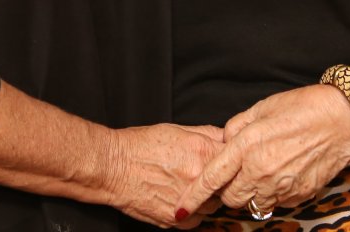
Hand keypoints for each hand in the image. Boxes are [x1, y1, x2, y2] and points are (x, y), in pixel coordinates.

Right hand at [104, 123, 223, 227]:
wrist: (112, 167)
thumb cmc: (140, 145)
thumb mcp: (177, 129)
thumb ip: (207, 133)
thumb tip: (227, 136)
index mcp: (202, 152)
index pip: (237, 158)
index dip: (233, 158)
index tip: (230, 159)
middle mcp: (199, 178)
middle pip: (229, 184)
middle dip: (222, 180)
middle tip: (208, 174)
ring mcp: (189, 201)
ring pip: (215, 205)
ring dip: (209, 197)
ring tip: (190, 185)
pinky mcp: (176, 219)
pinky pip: (198, 220)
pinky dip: (194, 211)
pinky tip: (182, 198)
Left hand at [174, 84, 349, 219]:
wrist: (344, 120)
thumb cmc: (304, 108)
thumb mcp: (262, 108)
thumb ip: (237, 127)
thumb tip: (225, 141)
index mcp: (248, 146)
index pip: (212, 178)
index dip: (194, 196)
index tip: (180, 208)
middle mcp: (261, 170)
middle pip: (231, 198)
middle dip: (228, 190)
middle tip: (237, 173)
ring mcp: (281, 186)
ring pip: (253, 204)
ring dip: (251, 193)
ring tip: (263, 172)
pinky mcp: (299, 195)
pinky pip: (276, 203)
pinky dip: (273, 194)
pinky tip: (282, 174)